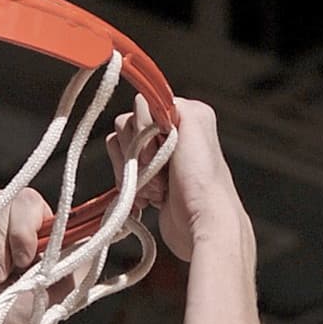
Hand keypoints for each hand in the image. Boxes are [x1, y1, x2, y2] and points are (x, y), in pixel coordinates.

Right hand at [106, 96, 247, 263]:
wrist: (202, 225)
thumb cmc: (202, 181)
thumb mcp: (192, 123)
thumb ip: (167, 102)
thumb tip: (143, 99)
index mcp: (184, 114)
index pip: (141, 105)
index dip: (142, 129)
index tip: (156, 148)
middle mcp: (171, 133)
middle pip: (126, 128)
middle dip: (137, 155)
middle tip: (160, 174)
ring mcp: (157, 159)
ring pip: (120, 151)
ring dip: (134, 174)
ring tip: (156, 190)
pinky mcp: (147, 182)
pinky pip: (121, 174)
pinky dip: (130, 188)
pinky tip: (149, 199)